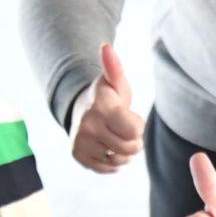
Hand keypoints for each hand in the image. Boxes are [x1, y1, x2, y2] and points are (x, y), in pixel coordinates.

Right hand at [70, 43, 143, 172]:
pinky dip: (111, 162)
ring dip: (123, 152)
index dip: (137, 125)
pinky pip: (106, 169)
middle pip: (131, 149)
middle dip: (133, 140)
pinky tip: (106, 148)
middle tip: (123, 129)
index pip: (135, 131)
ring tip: (115, 138)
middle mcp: (89, 126)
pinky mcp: (78, 155)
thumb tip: (106, 47)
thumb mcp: (115, 81)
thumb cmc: (107, 96)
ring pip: (120, 161)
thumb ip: (114, 67)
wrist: (80, 108)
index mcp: (102, 108)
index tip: (128, 116)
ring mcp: (82, 142)